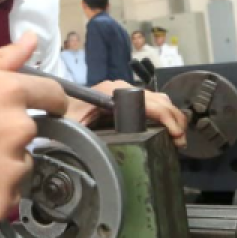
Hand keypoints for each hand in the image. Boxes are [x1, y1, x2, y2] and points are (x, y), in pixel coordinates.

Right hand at [0, 32, 68, 226]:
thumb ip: (3, 59)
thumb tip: (31, 39)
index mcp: (9, 92)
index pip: (54, 95)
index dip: (51, 102)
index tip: (48, 110)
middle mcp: (17, 128)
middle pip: (32, 134)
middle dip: (11, 137)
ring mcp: (11, 166)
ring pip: (22, 166)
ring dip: (3, 167)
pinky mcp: (2, 199)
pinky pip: (9, 196)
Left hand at [66, 80, 190, 148]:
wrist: (56, 103)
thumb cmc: (63, 115)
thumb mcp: (73, 126)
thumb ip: (82, 134)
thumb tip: (95, 149)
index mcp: (112, 92)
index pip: (149, 102)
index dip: (167, 118)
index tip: (176, 136)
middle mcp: (121, 88)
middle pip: (159, 100)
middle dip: (174, 120)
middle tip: (181, 142)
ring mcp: (125, 90)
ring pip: (158, 99)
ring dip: (172, 117)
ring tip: (178, 138)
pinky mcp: (126, 97)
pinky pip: (151, 102)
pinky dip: (164, 114)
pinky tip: (169, 129)